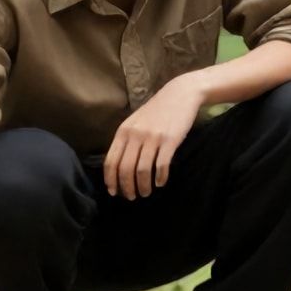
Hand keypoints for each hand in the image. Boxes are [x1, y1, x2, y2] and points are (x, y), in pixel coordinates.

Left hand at [105, 75, 204, 198]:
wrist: (180, 94)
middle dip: (127, 187)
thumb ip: (126, 140)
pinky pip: (161, 165)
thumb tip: (117, 166)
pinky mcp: (170, 140)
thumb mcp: (135, 122)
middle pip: (125, 169)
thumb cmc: (157, 111)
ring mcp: (152, 137)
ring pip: (142, 170)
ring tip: (146, 192)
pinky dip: (160, 178)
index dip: (111, 180)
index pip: (111, 161)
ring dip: (143, 186)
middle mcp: (135, 135)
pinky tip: (160, 183)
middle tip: (132, 197)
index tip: (114, 192)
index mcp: (123, 131)